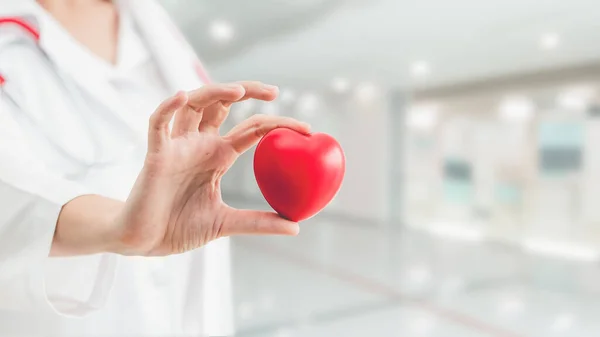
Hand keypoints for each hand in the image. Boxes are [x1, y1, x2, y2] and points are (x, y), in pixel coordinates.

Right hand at [112, 82, 309, 255]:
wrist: (145, 241)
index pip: (252, 130)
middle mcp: (199, 144)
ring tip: (238, 91)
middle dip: (247, 91)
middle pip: (223, 104)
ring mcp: (177, 146)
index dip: (277, 123)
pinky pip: (158, 124)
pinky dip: (168, 108)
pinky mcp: (156, 154)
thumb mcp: (226, 222)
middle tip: (275, 91)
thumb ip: (258, 222)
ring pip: (193, 105)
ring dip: (213, 92)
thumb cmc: (179, 227)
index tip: (307, 129)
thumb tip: (296, 226)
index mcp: (218, 156)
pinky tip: (183, 96)